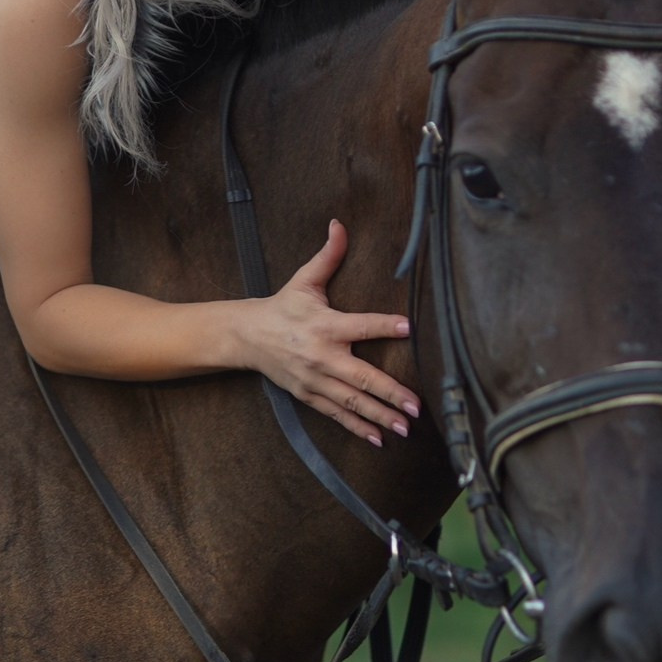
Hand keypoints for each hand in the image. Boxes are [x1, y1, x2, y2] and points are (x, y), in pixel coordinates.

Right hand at [238, 221, 418, 446]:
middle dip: (390, 393)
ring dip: (380, 416)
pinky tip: (379, 438)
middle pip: (361, 377)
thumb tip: (340, 224)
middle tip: (415, 406)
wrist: (246, 336)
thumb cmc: (283, 307)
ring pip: (352, 402)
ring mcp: (315, 380)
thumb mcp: (305, 280)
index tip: (410, 328)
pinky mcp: (308, 395)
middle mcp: (322, 356)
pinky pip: (336, 414)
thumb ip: (328, 256)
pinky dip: (357, 427)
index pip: (361, 325)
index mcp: (325, 325)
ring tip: (405, 427)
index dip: (386, 325)